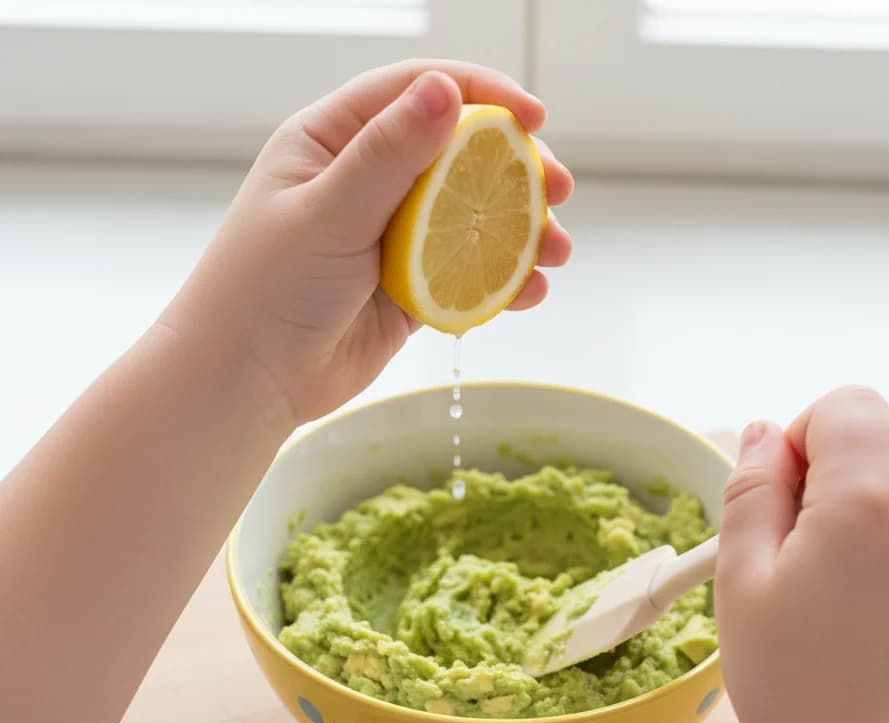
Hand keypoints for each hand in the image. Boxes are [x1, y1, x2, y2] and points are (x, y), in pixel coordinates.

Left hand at [161, 61, 572, 425]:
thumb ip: (387, 155)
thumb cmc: (265, 292)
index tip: (533, 117)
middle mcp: (365, 183)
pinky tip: (529, 291)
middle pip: (457, 155)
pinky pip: (466, 274)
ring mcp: (389, 238)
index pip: (416, 95)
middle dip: (515, 169)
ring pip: (470, 217)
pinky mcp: (407, 290)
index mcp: (332, 142)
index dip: (481, 95)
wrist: (247, 383)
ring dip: (520, 231)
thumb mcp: (327, 214)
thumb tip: (444, 91)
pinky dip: (501, 280)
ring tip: (557, 251)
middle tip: (558, 188)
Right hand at [716, 386, 888, 722]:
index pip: (852, 405)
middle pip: (887, 446)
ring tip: (846, 594)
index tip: (787, 490)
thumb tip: (763, 431)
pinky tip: (882, 615)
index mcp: (872, 505)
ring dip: (877, 516)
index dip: (807, 434)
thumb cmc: (790, 686)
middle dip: (840, 480)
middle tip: (807, 557)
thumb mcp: (742, 581)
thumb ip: (753, 489)